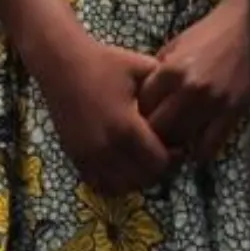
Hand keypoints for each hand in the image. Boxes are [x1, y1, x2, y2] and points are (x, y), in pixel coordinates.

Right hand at [38, 38, 175, 195]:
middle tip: (167, 154)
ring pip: (121, 186)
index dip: (175, 158)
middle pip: (143, 179)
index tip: (179, 145)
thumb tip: (187, 104)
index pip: (159, 162)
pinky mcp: (75, 157)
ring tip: (145, 159)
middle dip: (159, 170)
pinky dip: (115, 181)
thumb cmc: (105, 63)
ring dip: (138, 178)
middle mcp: (106, 149)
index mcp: (126, 128)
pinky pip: (99, 184)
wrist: (61, 63)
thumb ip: (166, 88)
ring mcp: (88, 156)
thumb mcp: (142, 68)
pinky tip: (124, 164)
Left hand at [140, 0, 249, 163]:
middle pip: (157, 127)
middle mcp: (189, 88)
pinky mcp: (233, 111)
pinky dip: (201, 151)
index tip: (142, 117)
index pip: (143, 106)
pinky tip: (197, 148)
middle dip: (153, 133)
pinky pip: (210, 145)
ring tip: (175, 143)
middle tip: (156, 135)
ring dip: (176, 143)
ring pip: (181, 139)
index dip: (140, 113)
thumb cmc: (210, 32)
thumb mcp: (176, 45)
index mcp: (171, 69)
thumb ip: (158, 72)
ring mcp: (213, 101)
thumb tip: (141, 99)